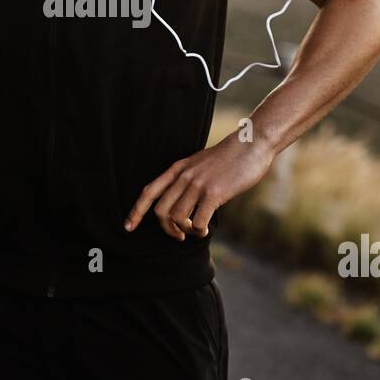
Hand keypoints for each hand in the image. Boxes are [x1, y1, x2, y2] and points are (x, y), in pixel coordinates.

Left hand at [124, 130, 275, 239]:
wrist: (251, 144)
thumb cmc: (229, 157)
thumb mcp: (200, 164)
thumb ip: (188, 179)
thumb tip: (183, 203)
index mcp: (178, 169)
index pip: (149, 192)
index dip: (136, 211)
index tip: (128, 227)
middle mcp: (184, 177)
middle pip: (160, 211)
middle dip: (167, 229)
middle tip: (179, 235)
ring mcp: (198, 185)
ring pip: (176, 218)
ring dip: (185, 231)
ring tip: (197, 230)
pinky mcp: (214, 194)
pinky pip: (197, 222)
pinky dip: (198, 231)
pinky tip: (206, 229)